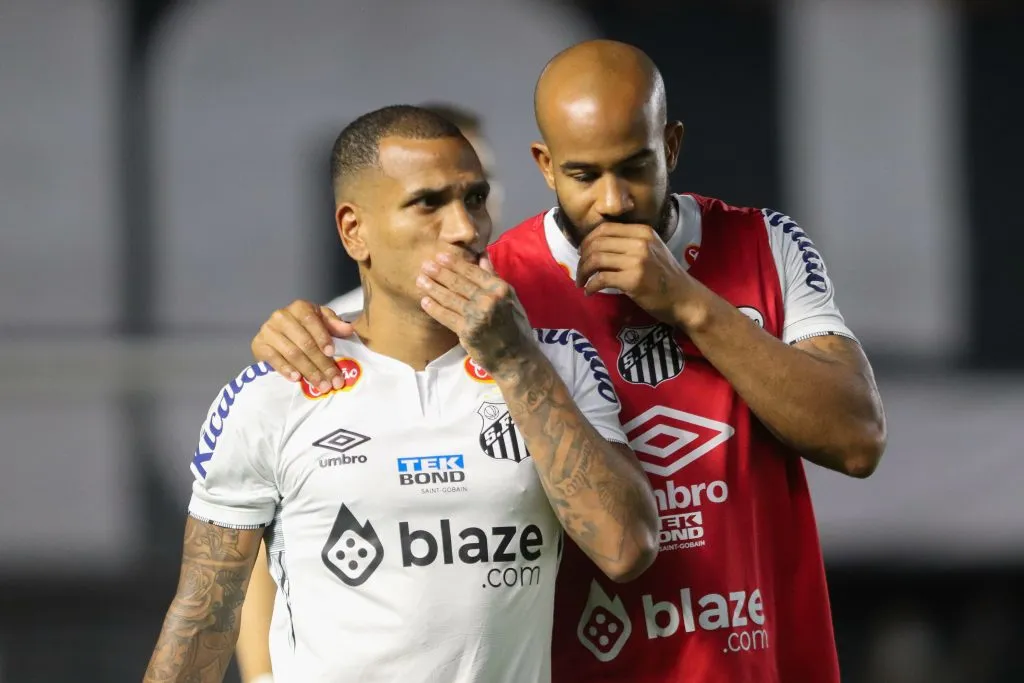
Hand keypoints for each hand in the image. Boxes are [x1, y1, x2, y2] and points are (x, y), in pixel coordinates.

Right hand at [252, 300, 353, 391]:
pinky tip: (297, 379)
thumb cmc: (306, 327)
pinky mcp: (258, 344)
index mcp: (300, 307)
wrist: (279, 334)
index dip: (322, 338)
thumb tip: (348, 329)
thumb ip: (335, 324)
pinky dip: (286, 369)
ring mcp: (268, 330)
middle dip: (321, 363)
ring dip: (309, 371)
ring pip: (292, 353)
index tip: (332, 353)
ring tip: (321, 385)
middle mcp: (281, 316)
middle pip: (304, 342)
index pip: (312, 322)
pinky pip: (273, 359)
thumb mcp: (322, 321)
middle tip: (333, 380)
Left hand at [417, 253, 535, 373]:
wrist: (515, 358)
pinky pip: (446, 316)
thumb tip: (482, 256)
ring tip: (420, 280)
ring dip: (432, 288)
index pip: (473, 272)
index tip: (440, 256)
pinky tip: (425, 301)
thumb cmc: (514, 327)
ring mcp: (477, 316)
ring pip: (449, 298)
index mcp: (500, 288)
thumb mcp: (510, 298)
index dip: (455, 264)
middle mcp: (489, 299)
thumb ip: (493, 277)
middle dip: (439, 273)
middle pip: (458, 283)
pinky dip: (434, 308)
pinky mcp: (467, 331)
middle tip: (425, 265)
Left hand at [577, 223, 694, 323]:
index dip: (587, 240)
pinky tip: (590, 291)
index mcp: (643, 231)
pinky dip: (591, 286)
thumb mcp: (652, 250)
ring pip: (596, 259)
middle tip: (580, 270)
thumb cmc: (666, 277)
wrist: (686, 299)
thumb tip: (596, 244)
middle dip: (582, 258)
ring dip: (583, 272)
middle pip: (597, 243)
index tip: (582, 253)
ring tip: (582, 281)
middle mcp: (640, 242)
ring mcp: (637, 260)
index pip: (605, 228)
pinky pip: (602, 279)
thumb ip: (630, 243)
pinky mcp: (634, 280)